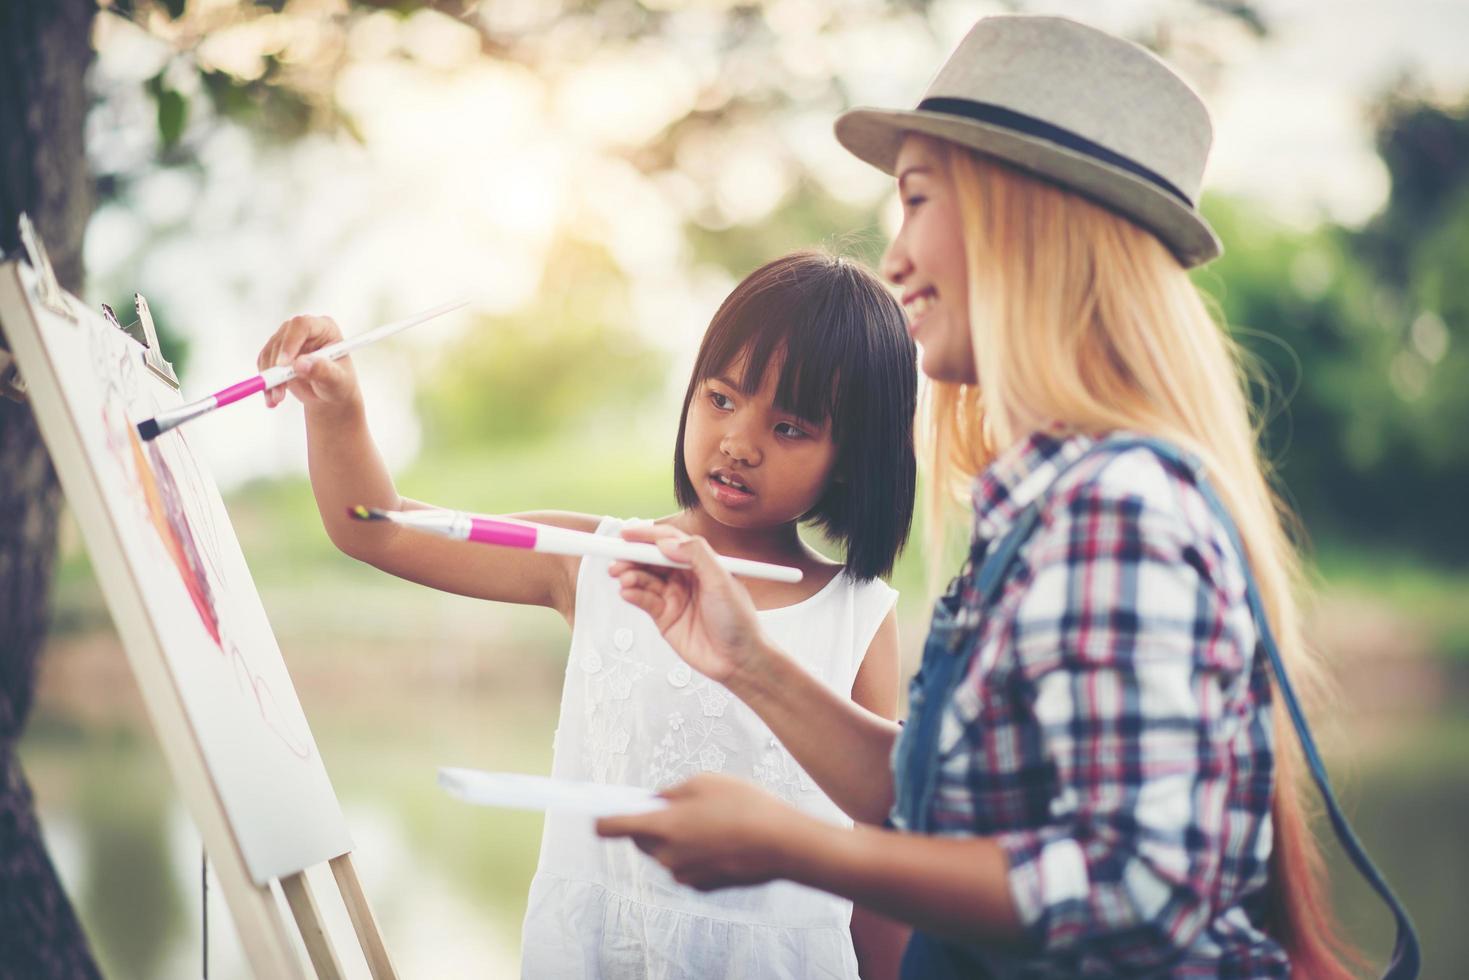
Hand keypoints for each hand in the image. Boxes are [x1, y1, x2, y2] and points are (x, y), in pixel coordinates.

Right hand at [255, 314, 359, 409]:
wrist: (329, 396)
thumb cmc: (339, 385)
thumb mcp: (337, 381)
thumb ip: (322, 371)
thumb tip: (300, 364)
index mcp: (324, 328)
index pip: (302, 325)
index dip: (290, 342)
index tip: (284, 364)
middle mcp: (304, 331)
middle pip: (281, 338)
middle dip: (276, 365)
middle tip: (279, 389)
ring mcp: (288, 341)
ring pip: (269, 352)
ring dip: (270, 377)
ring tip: (278, 399)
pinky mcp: (276, 354)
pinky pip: (264, 364)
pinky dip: (266, 382)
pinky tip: (272, 398)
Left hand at [595, 774, 803, 890]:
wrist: (781, 843)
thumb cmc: (743, 805)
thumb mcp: (704, 781)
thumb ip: (671, 791)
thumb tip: (655, 800)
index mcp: (661, 827)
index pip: (610, 827)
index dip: (603, 815)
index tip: (601, 807)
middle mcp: (666, 856)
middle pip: (639, 839)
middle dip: (650, 823)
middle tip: (679, 805)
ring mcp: (683, 874)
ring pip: (665, 852)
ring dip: (676, 838)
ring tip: (711, 820)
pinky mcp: (701, 886)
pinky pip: (686, 865)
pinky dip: (695, 853)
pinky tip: (722, 839)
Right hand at [608, 525, 764, 685]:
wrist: (738, 660)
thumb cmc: (739, 621)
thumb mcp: (722, 581)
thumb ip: (696, 555)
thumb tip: (668, 542)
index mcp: (701, 563)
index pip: (670, 542)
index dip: (647, 536)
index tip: (627, 534)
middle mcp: (685, 578)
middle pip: (652, 559)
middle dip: (633, 556)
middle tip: (618, 558)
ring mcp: (674, 597)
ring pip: (645, 579)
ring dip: (631, 575)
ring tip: (623, 577)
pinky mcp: (664, 617)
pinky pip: (644, 600)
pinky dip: (633, 594)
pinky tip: (627, 592)